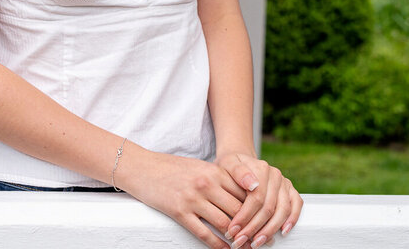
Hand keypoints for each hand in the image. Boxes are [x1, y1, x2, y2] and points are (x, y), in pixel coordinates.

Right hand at [115, 146, 248, 248]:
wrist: (143, 167)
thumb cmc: (173, 168)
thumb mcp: (201, 167)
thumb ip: (221, 179)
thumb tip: (244, 196)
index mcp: (215, 172)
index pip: (244, 192)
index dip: (256, 209)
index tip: (265, 220)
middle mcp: (206, 184)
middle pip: (238, 210)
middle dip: (250, 226)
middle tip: (259, 239)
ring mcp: (193, 199)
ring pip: (224, 223)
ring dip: (236, 238)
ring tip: (244, 247)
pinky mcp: (179, 212)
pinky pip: (204, 233)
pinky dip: (217, 245)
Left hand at [215, 152, 302, 246]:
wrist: (240, 163)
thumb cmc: (230, 167)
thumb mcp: (227, 164)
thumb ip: (238, 172)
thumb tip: (252, 185)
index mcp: (261, 168)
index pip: (256, 198)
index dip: (244, 217)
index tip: (233, 231)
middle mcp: (275, 175)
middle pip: (268, 207)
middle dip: (253, 228)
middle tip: (240, 241)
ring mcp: (284, 183)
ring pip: (282, 210)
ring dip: (270, 230)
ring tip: (256, 242)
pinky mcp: (290, 190)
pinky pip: (296, 205)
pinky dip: (292, 220)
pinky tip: (282, 232)